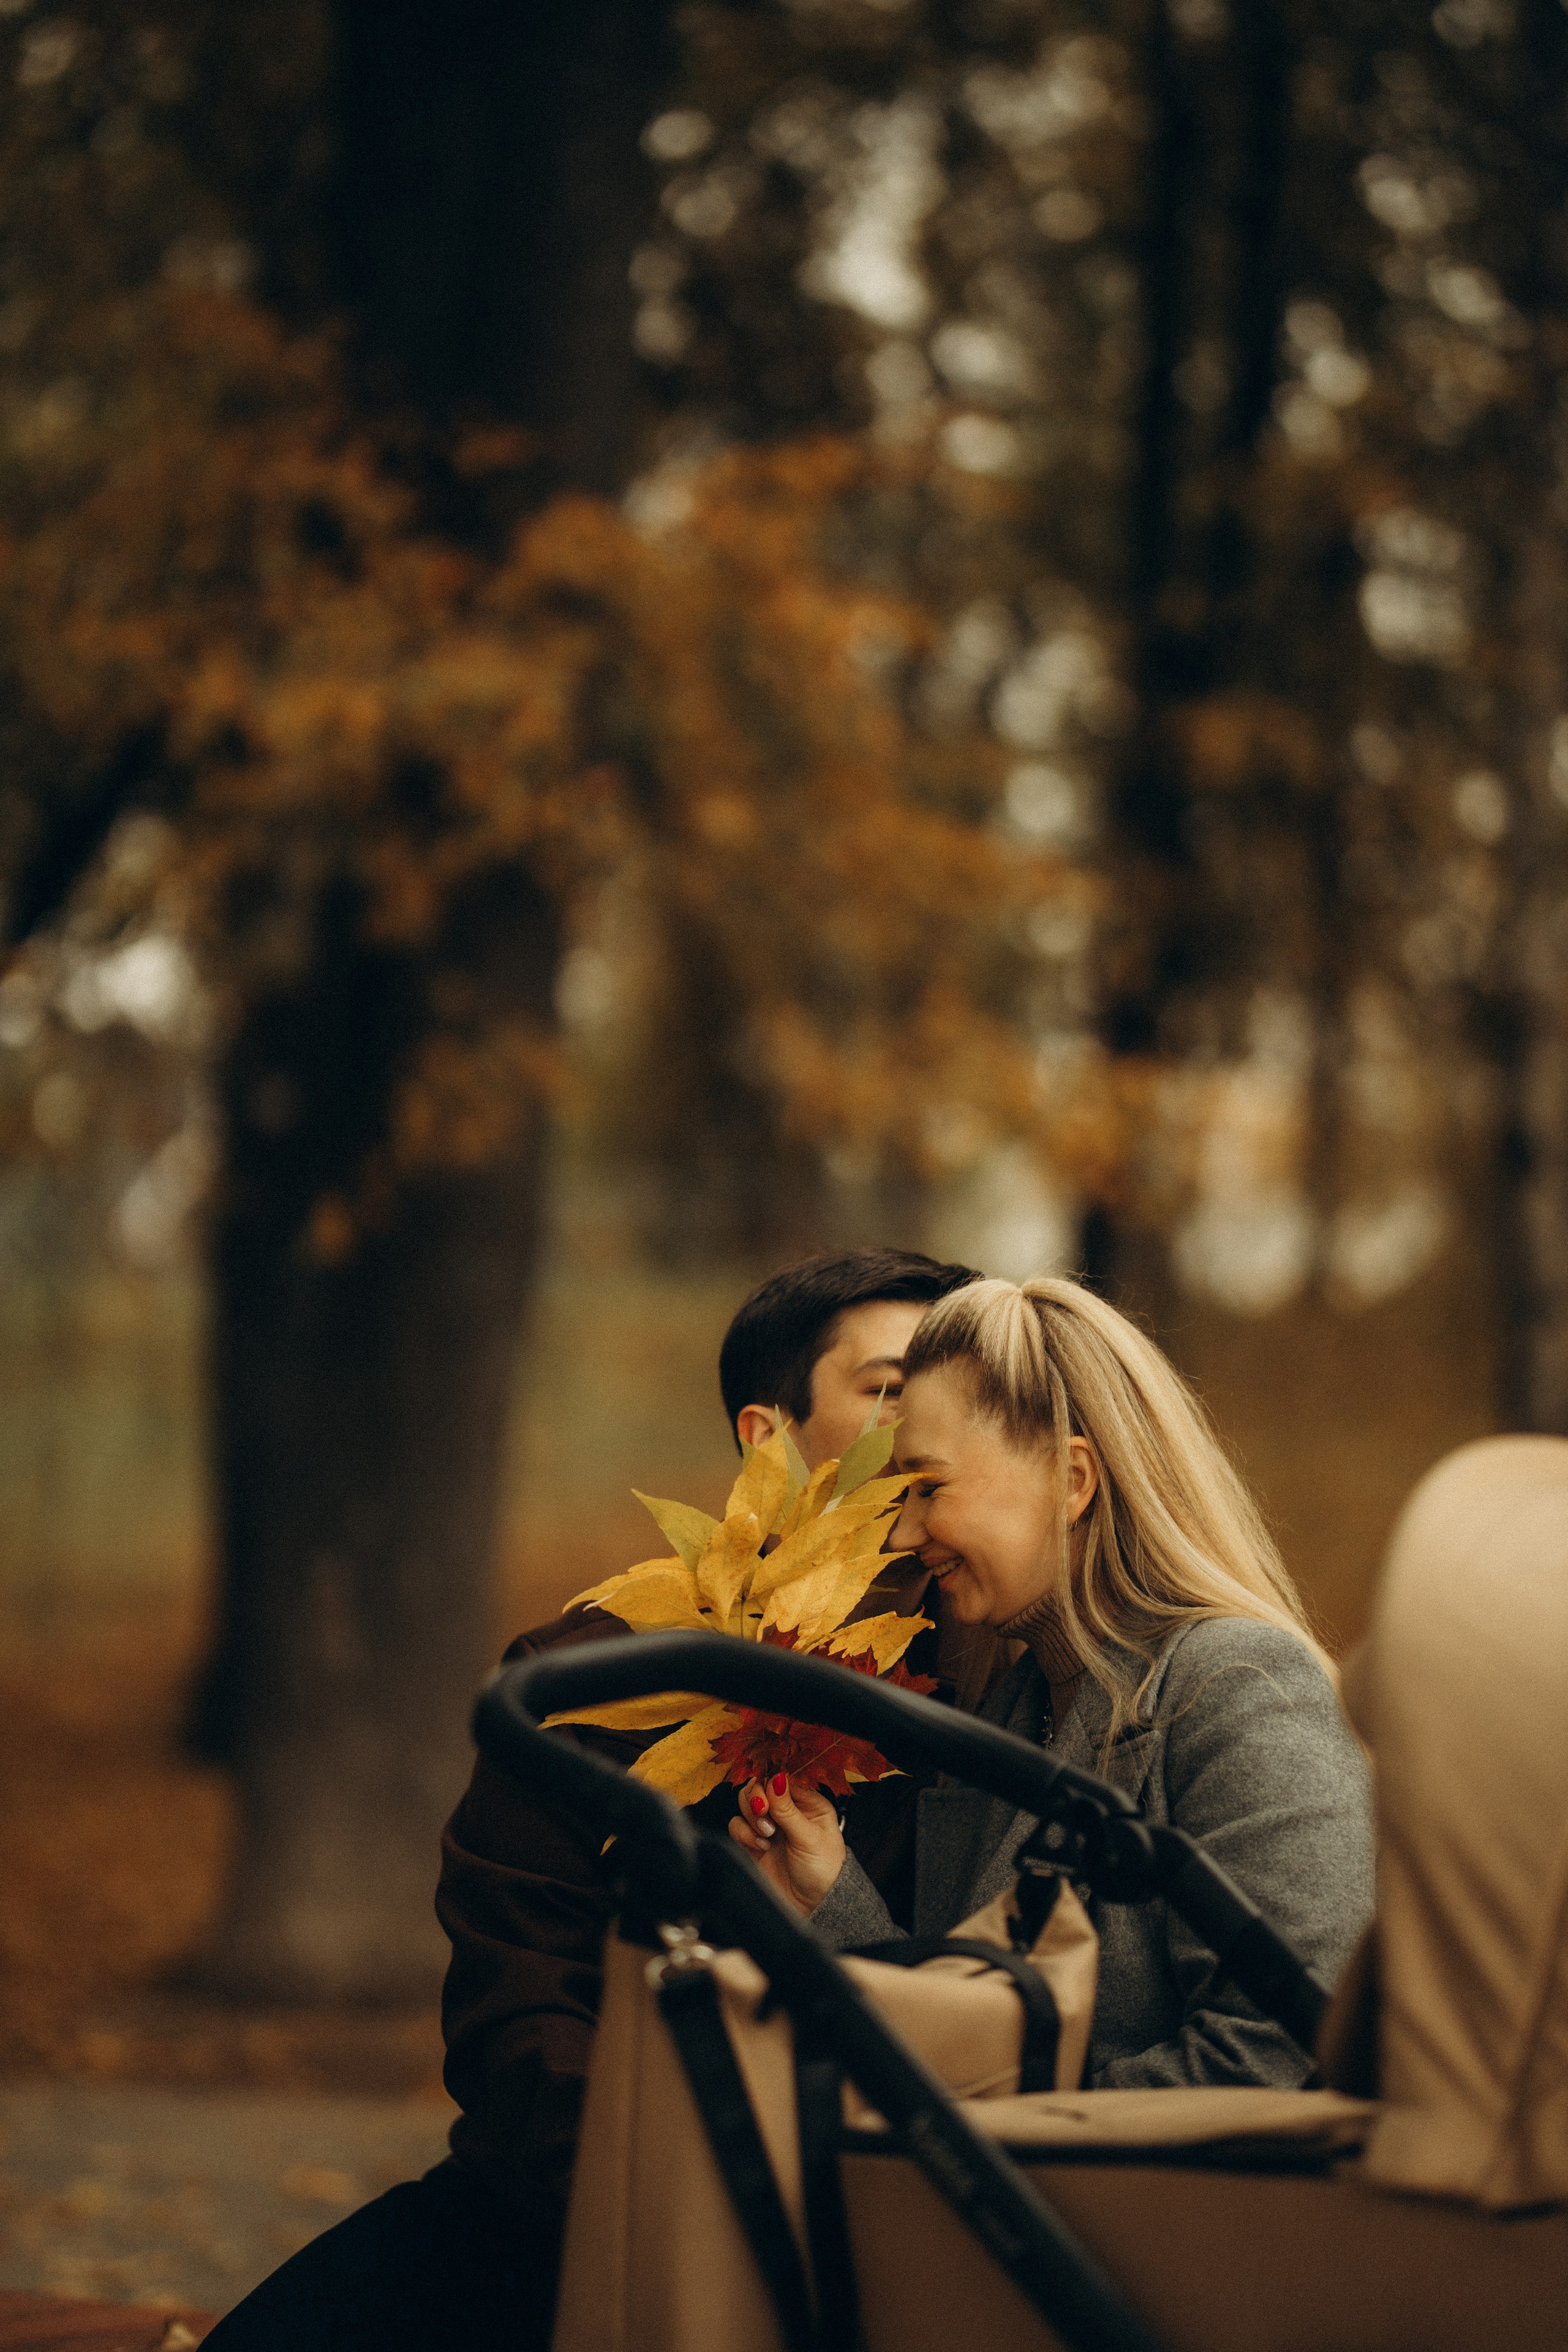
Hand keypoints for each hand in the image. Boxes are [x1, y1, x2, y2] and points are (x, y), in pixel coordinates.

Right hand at [727, 1773, 846, 1916]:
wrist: (813, 1908)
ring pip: (745, 1805)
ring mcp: (769, 1828)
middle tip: (763, 1815)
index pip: (781, 1779)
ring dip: (751, 1816)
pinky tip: (761, 1847)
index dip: (770, 1784)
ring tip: (767, 1835)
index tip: (767, 1799)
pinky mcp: (754, 1844)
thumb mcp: (809, 1838)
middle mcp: (787, 1812)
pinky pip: (737, 1826)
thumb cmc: (823, 1872)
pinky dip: (744, 1833)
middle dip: (756, 1799)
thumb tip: (776, 1778)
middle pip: (759, 1787)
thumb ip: (788, 1809)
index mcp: (808, 1803)